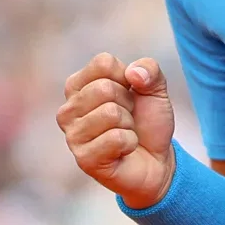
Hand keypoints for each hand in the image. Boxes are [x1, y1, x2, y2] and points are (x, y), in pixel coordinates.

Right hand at [56, 53, 175, 207]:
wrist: (157, 161)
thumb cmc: (147, 122)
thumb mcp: (155, 89)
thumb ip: (150, 70)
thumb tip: (133, 73)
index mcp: (78, 86)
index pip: (103, 63)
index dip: (127, 78)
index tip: (129, 95)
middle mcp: (68, 109)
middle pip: (105, 88)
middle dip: (128, 104)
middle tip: (127, 119)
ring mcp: (72, 135)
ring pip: (110, 113)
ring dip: (128, 125)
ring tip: (124, 134)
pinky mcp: (83, 158)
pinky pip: (116, 138)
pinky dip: (129, 143)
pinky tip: (123, 151)